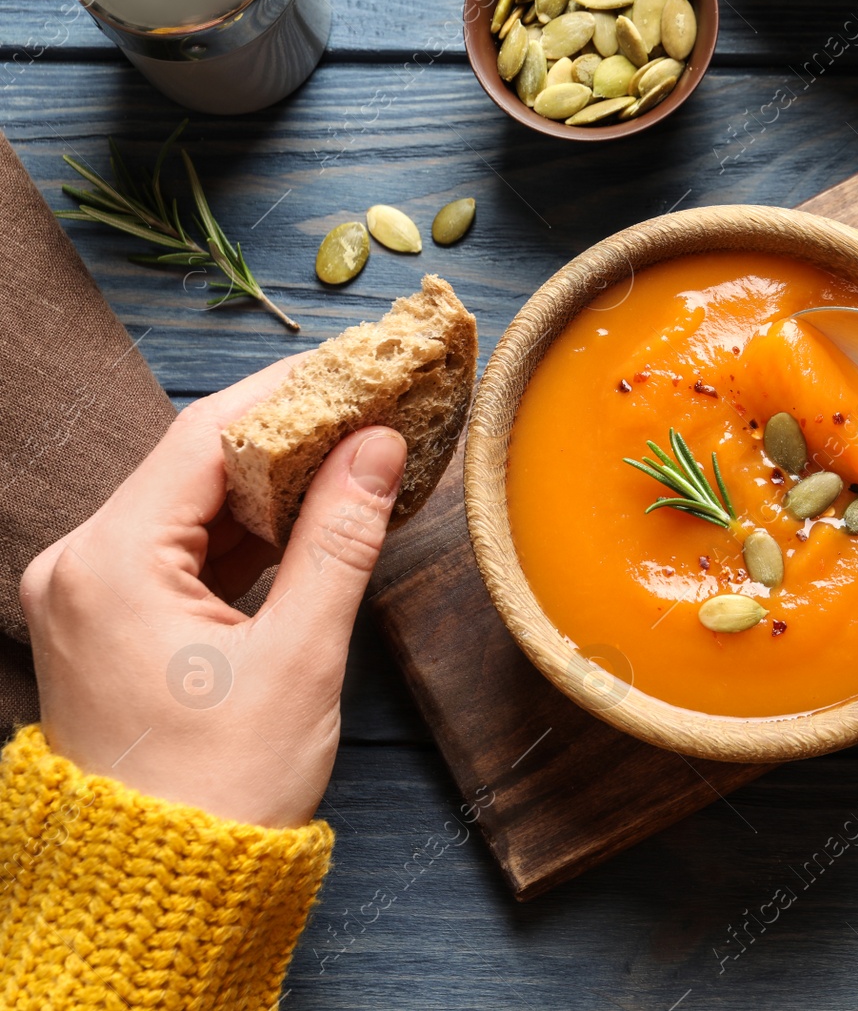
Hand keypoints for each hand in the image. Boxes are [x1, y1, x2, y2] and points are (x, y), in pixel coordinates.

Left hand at [19, 356, 406, 828]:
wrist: (166, 889)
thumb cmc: (223, 788)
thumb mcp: (299, 655)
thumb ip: (339, 537)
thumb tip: (378, 447)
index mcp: (108, 565)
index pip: (205, 437)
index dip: (291, 392)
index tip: (359, 366)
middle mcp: (80, 566)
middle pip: (194, 463)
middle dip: (289, 431)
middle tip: (372, 403)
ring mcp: (89, 594)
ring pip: (193, 503)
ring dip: (273, 480)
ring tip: (357, 450)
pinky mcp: (112, 620)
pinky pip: (186, 547)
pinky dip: (250, 529)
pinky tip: (312, 512)